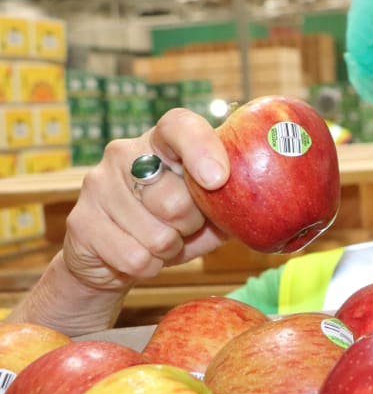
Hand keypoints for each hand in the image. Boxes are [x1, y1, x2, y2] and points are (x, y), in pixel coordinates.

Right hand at [62, 108, 230, 292]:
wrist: (113, 257)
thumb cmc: (174, 225)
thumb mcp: (208, 212)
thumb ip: (232, 202)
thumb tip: (271, 202)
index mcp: (162, 141)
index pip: (180, 126)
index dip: (202, 149)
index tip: (218, 179)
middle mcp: (125, 153)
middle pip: (175, 199)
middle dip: (190, 226)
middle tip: (184, 227)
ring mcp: (97, 184)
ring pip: (156, 234)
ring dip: (169, 250)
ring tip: (161, 241)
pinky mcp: (80, 220)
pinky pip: (134, 257)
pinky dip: (148, 267)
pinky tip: (139, 256)